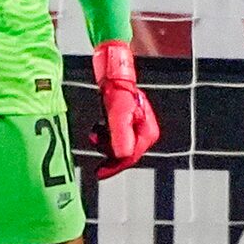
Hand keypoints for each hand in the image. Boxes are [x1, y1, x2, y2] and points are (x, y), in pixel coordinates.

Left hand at [88, 41, 160, 176]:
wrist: (114, 70)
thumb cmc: (119, 88)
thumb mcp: (118, 112)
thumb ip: (120, 134)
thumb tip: (122, 156)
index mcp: (147, 130)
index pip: (131, 155)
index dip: (115, 166)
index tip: (100, 173)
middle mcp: (145, 129)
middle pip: (126, 151)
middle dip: (109, 152)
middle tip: (95, 145)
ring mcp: (136, 124)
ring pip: (120, 143)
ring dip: (107, 142)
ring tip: (95, 133)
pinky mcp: (128, 119)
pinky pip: (117, 134)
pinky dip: (107, 134)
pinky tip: (100, 127)